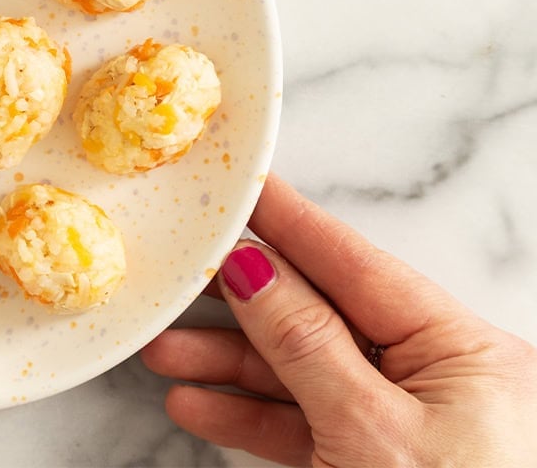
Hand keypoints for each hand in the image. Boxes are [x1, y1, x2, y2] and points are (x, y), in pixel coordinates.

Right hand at [141, 173, 536, 466]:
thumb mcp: (372, 429)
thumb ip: (308, 346)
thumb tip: (257, 271)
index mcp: (461, 351)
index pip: (357, 265)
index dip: (292, 222)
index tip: (242, 185)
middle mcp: (435, 379)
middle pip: (319, 317)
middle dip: (240, 303)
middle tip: (178, 276)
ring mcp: (401, 425)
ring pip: (299, 373)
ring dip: (228, 366)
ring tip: (163, 355)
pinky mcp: (371, 463)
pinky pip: (301, 425)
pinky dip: (247, 418)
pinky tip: (196, 407)